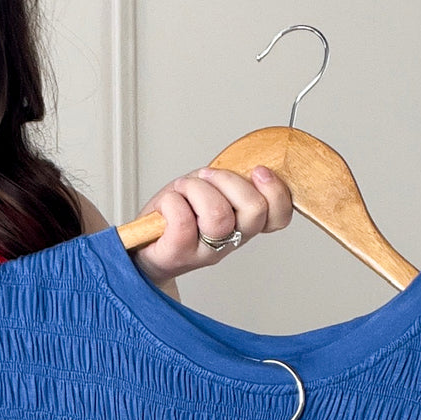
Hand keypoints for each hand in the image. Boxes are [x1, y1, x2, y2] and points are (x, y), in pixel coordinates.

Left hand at [132, 166, 292, 289]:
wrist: (141, 244)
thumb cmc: (174, 215)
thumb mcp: (206, 190)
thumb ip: (226, 182)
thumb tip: (242, 164)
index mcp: (242, 225)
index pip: (278, 218)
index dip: (276, 192)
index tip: (258, 171)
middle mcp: (229, 242)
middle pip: (254, 211)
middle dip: (229, 180)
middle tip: (206, 177)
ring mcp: (205, 251)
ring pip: (219, 215)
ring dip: (197, 189)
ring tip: (183, 190)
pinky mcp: (179, 254)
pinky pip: (183, 220)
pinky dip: (172, 201)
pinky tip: (168, 203)